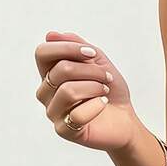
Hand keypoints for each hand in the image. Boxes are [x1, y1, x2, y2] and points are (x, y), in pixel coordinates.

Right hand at [35, 30, 138, 151]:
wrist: (125, 119)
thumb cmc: (109, 90)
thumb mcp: (98, 62)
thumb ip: (77, 46)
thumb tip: (51, 34)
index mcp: (51, 73)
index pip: (42, 52)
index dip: (67, 48)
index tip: (92, 54)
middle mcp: (46, 92)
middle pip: (60, 69)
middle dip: (91, 70)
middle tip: (107, 78)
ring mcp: (52, 112)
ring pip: (68, 91)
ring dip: (94, 87)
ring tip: (105, 91)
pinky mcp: (63, 130)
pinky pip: (77, 114)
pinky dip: (97, 106)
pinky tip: (103, 105)